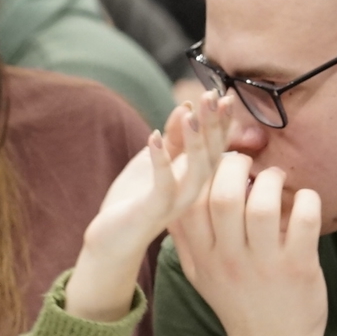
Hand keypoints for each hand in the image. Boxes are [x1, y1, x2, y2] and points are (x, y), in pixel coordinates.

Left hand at [64, 103, 231, 321]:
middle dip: (213, 126)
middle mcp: (191, 192)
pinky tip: (155, 136)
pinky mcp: (153, 213)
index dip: (221, 122)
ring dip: (194, 143)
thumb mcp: (154, 162)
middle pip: (212, 156)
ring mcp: (174, 204)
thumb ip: (172, 139)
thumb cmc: (134, 200)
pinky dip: (160, 161)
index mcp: (193, 179)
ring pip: (196, 173)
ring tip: (190, 115)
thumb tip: (186, 107)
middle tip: (213, 96)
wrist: (111, 240)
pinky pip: (163, 187)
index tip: (225, 95)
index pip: (215, 147)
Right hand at [167, 95, 325, 335]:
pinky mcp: (298, 269)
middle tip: (249, 161)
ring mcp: (263, 265)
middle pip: (222, 195)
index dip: (196, 164)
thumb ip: (187, 235)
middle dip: (236, 165)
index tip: (210, 147)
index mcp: (200, 255)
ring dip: (273, 180)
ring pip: (260, 204)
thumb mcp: (201, 272)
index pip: (188, 200)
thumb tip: (176, 186)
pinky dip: (307, 200)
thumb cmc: (239, 301)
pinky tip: (305, 202)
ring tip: (278, 179)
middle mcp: (226, 260)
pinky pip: (302, 219)